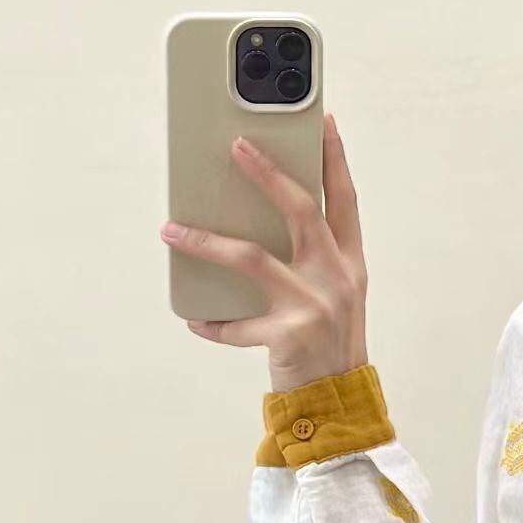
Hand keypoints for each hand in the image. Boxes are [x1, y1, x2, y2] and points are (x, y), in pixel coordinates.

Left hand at [161, 113, 367, 393]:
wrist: (340, 400)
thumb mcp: (334, 294)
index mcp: (350, 264)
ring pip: (253, 258)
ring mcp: (314, 305)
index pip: (344, 200)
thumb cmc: (330, 342)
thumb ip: (310, 259)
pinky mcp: (289, 336)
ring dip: (207, 242)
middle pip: (302, 211)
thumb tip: (256, 222)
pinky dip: (214, 323)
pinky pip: (238, 324)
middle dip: (268, 174)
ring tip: (172, 231)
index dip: (334, 160)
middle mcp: (336, 278)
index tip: (322, 122)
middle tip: (237, 146)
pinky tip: (195, 319)